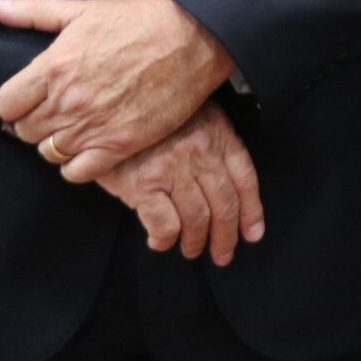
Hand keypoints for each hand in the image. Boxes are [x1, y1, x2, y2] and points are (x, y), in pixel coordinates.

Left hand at [0, 0, 233, 181]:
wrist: (194, 37)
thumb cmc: (139, 20)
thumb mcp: (82, 10)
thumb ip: (32, 11)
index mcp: (53, 67)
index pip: (5, 106)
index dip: (14, 104)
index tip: (29, 98)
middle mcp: (67, 101)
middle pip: (24, 132)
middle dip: (34, 122)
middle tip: (55, 110)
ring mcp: (93, 126)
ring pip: (48, 152)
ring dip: (56, 141)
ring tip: (74, 127)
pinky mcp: (120, 144)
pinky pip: (77, 172)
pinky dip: (77, 165)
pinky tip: (89, 146)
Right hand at [93, 102, 265, 264]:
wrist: (107, 107)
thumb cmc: (149, 112)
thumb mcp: (191, 113)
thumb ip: (210, 141)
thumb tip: (223, 182)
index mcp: (217, 133)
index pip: (245, 178)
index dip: (251, 211)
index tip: (252, 233)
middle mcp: (200, 152)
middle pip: (225, 204)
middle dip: (226, 235)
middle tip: (223, 253)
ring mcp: (173, 169)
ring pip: (198, 219)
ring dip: (196, 241)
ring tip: (192, 250)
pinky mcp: (143, 184)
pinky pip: (165, 225)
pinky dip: (165, 240)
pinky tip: (162, 242)